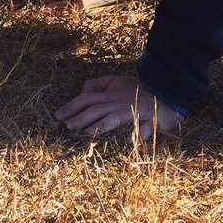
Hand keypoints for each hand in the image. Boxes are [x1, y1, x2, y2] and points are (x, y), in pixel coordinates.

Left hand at [54, 74, 184, 141]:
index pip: (85, 98)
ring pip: (115, 118)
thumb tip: (81, 92)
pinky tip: (129, 142)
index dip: (71, 106)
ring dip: (102, 125)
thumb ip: (96, 84)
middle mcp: (118, 102)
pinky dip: (137, 135)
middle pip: (96, 109)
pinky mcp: (150, 119)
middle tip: (67, 126)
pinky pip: (143, 128)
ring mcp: (133, 111)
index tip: (57, 116)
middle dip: (80, 117)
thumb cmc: (136, 88)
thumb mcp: (114, 80)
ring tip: (88, 133)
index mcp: (109, 94)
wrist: (164, 89)